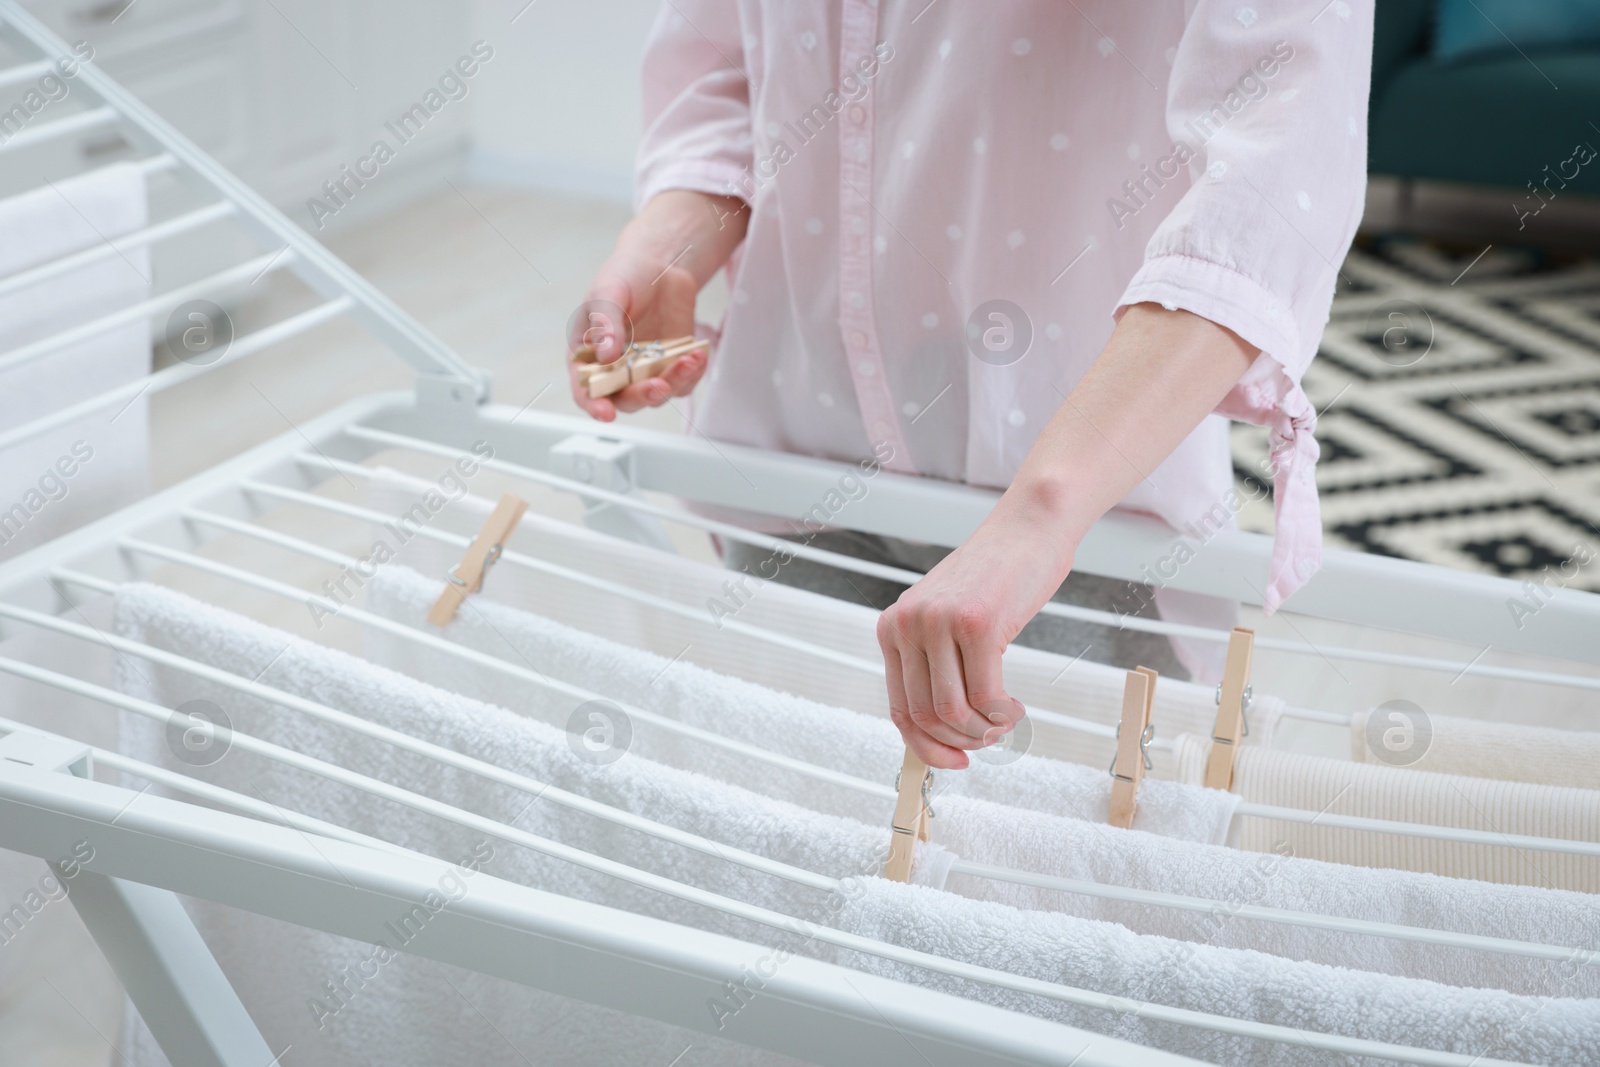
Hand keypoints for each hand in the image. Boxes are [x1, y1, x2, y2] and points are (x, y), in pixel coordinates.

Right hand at [569, 190, 746, 421]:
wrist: (661, 266)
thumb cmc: (625, 277)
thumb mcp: (608, 292)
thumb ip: (605, 323)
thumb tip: (606, 355)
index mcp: (589, 355)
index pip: (585, 389)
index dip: (593, 405)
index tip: (605, 414)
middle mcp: (616, 370)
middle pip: (625, 398)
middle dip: (642, 395)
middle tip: (658, 385)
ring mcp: (645, 371)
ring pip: (657, 394)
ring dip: (674, 382)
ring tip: (688, 359)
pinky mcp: (671, 366)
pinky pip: (683, 382)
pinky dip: (692, 373)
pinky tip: (698, 355)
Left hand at [877, 494, 1073, 769]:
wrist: (1028, 527)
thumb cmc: (994, 577)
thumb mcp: (945, 619)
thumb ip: (933, 663)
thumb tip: (938, 732)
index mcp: (892, 627)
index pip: (900, 709)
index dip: (927, 747)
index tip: (954, 761)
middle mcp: (908, 624)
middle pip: (926, 717)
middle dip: (961, 743)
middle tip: (991, 738)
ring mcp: (940, 622)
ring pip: (954, 713)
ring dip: (984, 732)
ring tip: (1005, 721)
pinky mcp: (978, 623)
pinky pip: (986, 696)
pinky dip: (1003, 716)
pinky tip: (1016, 708)